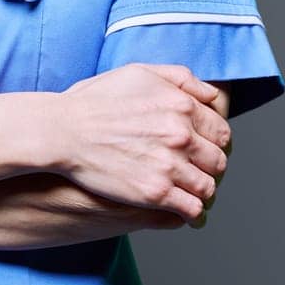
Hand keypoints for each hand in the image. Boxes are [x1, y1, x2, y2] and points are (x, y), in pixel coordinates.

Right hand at [51, 64, 232, 226]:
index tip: (203, 148)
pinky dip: (192, 211)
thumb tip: (212, 95)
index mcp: (182, 105)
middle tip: (197, 170)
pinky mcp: (155, 193)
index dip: (214, 142)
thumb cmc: (96, 101)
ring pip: (208, 187)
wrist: (64, 131)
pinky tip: (183, 208)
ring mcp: (170, 165)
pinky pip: (191, 209)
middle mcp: (181, 135)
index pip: (221, 131)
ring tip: (190, 191)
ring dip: (202, 190)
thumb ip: (181, 79)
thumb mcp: (140, 73)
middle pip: (218, 160)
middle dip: (210, 167)